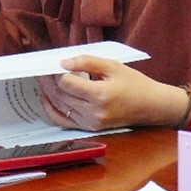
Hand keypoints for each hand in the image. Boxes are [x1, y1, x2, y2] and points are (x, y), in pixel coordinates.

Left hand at [36, 55, 190, 131]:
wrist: (151, 107)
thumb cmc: (134, 84)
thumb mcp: (113, 66)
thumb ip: (87, 62)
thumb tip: (63, 62)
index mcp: (100, 95)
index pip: (66, 83)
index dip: (55, 72)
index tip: (49, 63)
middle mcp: (93, 113)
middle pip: (60, 95)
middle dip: (48, 81)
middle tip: (40, 69)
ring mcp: (90, 123)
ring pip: (59, 107)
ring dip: (48, 93)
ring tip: (42, 79)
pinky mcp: (90, 128)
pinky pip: (63, 121)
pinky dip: (52, 110)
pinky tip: (46, 98)